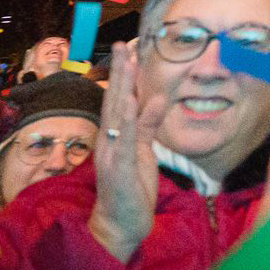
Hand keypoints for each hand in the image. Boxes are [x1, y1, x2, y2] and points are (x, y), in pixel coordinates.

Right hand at [88, 41, 166, 264]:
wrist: (121, 225)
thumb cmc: (131, 186)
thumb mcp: (144, 150)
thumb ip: (149, 123)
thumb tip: (158, 97)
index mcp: (116, 135)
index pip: (119, 99)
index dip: (123, 74)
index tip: (128, 49)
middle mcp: (110, 141)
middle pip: (115, 101)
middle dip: (120, 72)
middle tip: (122, 45)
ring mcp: (112, 155)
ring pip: (118, 116)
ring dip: (122, 89)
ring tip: (127, 65)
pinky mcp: (119, 170)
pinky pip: (124, 142)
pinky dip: (127, 123)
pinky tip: (129, 106)